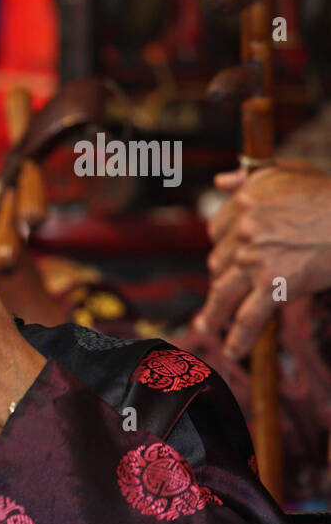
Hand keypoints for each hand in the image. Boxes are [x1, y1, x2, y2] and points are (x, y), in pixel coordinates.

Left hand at [193, 161, 330, 358]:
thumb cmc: (330, 195)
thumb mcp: (291, 173)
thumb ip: (250, 176)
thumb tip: (221, 180)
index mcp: (244, 202)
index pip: (216, 231)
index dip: (223, 244)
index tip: (229, 255)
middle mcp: (244, 230)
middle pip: (219, 262)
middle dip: (225, 275)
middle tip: (230, 288)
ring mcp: (256, 259)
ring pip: (223, 292)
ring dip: (213, 313)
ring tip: (205, 328)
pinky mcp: (274, 284)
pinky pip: (248, 316)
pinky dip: (239, 336)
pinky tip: (231, 350)